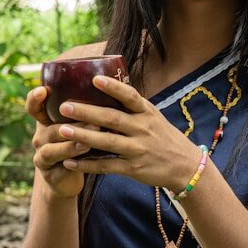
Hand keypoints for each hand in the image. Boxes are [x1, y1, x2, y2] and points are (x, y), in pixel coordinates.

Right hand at [25, 86, 90, 198]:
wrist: (67, 178)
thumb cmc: (77, 144)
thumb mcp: (78, 126)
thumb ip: (86, 111)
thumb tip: (111, 86)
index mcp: (46, 122)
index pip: (34, 107)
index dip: (35, 98)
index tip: (43, 90)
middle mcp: (40, 137)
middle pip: (50, 129)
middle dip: (72, 125)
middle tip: (94, 121)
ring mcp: (42, 156)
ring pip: (52, 149)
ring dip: (71, 145)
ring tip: (88, 143)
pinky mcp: (50, 174)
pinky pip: (60, 167)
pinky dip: (73, 163)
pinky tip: (86, 161)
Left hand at [56, 75, 199, 190]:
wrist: (185, 166)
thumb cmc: (164, 137)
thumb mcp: (153, 117)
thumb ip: (133, 106)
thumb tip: (109, 86)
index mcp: (147, 113)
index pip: (130, 96)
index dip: (113, 87)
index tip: (94, 79)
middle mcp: (142, 129)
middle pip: (112, 119)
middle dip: (86, 112)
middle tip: (64, 106)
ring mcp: (137, 150)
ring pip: (106, 143)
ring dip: (82, 137)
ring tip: (61, 131)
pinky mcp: (133, 168)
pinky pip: (106, 166)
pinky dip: (87, 165)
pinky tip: (69, 162)